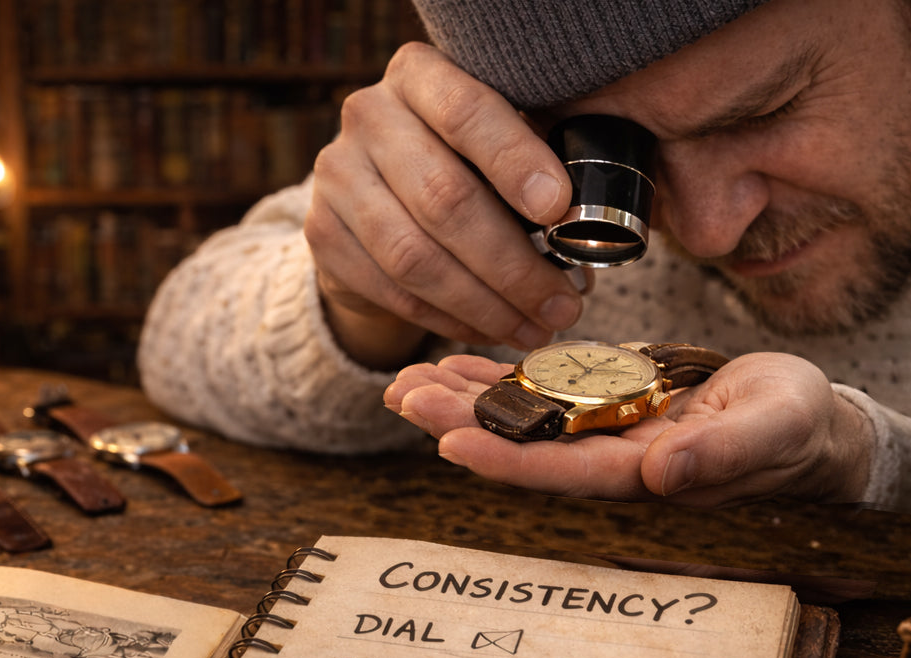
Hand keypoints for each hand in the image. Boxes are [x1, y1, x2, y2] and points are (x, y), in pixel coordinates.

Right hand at [304, 42, 584, 369]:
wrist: (377, 190)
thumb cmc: (466, 159)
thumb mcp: (501, 136)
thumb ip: (537, 159)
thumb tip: (588, 225)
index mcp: (419, 75)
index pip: (466, 112)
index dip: (514, 162)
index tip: (560, 208)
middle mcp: (368, 115)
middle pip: (443, 198)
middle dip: (513, 265)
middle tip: (563, 305)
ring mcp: (336, 175)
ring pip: (415, 257)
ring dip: (485, 304)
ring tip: (535, 328)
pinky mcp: (322, 233)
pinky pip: (392, 291)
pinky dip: (449, 319)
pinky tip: (490, 329)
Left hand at [383, 352, 874, 506]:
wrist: (805, 417)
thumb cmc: (798, 426)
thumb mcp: (774, 429)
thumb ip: (721, 453)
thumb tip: (663, 478)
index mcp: (648, 473)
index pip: (566, 472)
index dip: (508, 460)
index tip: (452, 441)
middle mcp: (614, 457)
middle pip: (527, 444)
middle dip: (463, 422)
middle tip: (402, 394)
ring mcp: (608, 430)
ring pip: (526, 416)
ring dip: (467, 399)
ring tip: (408, 377)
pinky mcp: (610, 400)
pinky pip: (545, 389)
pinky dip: (501, 376)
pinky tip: (456, 361)